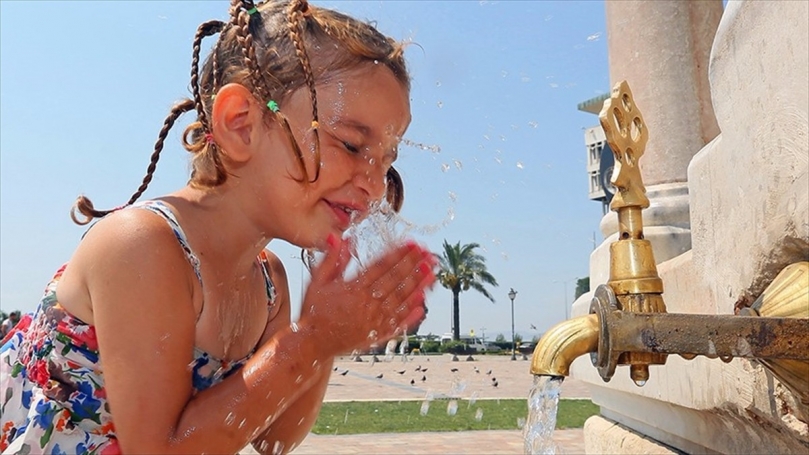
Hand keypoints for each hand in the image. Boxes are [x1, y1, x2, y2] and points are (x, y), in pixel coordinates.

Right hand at [298, 234, 434, 355]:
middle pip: (395, 280)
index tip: (412, 243)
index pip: (381, 266)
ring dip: (419, 285)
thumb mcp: (318, 281)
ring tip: (433, 272)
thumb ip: (331, 259)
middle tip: (429, 253)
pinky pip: (398, 323)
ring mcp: (373, 320)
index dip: (399, 253)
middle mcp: (366, 304)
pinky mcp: (376, 335)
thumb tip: (340, 237)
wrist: (312, 343)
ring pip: (401, 300)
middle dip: (414, 265)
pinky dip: (411, 314)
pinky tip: (423, 303)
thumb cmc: (314, 310)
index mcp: (353, 288)